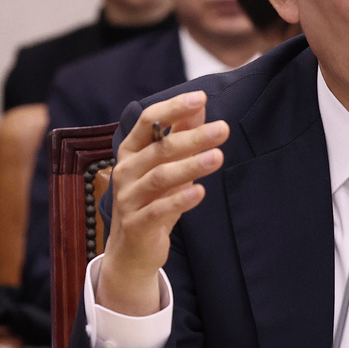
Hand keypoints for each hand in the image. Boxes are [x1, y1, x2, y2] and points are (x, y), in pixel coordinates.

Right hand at [97, 91, 229, 315]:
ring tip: (218, 157)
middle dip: (193, 137)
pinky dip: (179, 200)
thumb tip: (201, 105)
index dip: (173, 107)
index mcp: (131, 151)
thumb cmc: (152, 199)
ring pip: (160, 177)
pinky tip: (200, 191)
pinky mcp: (137, 225)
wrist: (132, 250)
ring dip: (191, 165)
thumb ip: (180, 134)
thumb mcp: (166, 165)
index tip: (200, 97)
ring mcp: (128, 199)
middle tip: (223, 129)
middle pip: (160, 149)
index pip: (147, 121)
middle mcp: (125, 171)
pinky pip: (158, 210)